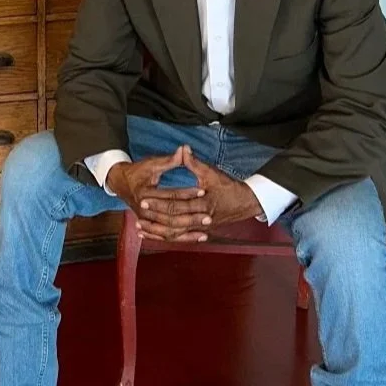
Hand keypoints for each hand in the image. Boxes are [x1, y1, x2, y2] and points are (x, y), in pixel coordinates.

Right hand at [106, 148, 209, 241]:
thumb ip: (169, 160)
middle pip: (171, 217)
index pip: (170, 195)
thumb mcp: (151, 164)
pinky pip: (167, 236)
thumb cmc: (136, 172)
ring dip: (188, 232)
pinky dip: (182, 238)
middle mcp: (144, 210)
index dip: (187, 193)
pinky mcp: (149, 225)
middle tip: (208, 217)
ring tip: (205, 232)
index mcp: (145, 193)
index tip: (203, 192)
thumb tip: (184, 150)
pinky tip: (197, 237)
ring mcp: (145, 220)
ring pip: (169, 231)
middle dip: (190, 218)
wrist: (120, 182)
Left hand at [129, 147, 262, 243]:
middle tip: (139, 211)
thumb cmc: (229, 186)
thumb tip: (183, 148)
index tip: (144, 198)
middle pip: (174, 221)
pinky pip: (181, 237)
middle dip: (155, 217)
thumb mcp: (211, 172)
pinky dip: (166, 237)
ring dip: (158, 231)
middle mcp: (203, 218)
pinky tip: (153, 236)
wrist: (247, 202)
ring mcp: (202, 227)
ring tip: (140, 228)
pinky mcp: (201, 230)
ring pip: (176, 233)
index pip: (177, 204)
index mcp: (205, 203)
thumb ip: (194, 163)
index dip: (159, 202)